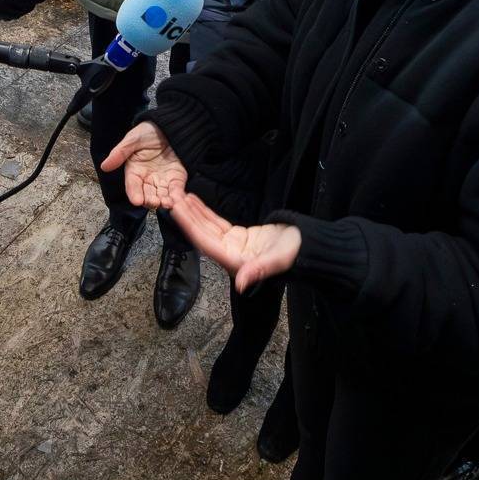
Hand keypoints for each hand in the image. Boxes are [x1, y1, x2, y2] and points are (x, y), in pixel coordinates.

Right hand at [99, 122, 188, 210]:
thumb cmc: (148, 131)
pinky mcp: (176, 179)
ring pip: (161, 196)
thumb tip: (104, 166)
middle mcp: (148, 179)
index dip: (134, 194)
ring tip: (166, 203)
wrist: (169, 125)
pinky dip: (177, 197)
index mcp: (134, 171)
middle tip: (154, 202)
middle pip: (147, 195)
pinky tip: (177, 200)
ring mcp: (162, 180)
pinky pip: (176, 190)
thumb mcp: (133, 139)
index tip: (137, 201)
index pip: (132, 186)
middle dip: (150, 201)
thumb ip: (120, 153)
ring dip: (164, 202)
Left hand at [169, 192, 301, 291]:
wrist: (307, 247)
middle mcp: (230, 254)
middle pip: (202, 233)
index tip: (176, 211)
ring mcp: (233, 245)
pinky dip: (205, 212)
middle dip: (186, 216)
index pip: (206, 242)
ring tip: (178, 195)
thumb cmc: (295, 253)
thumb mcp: (279, 259)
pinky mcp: (239, 237)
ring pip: (207, 227)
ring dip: (193, 212)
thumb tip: (241, 284)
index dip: (190, 227)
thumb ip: (259, 270)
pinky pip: (217, 223)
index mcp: (236, 261)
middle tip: (171, 197)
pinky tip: (194, 201)